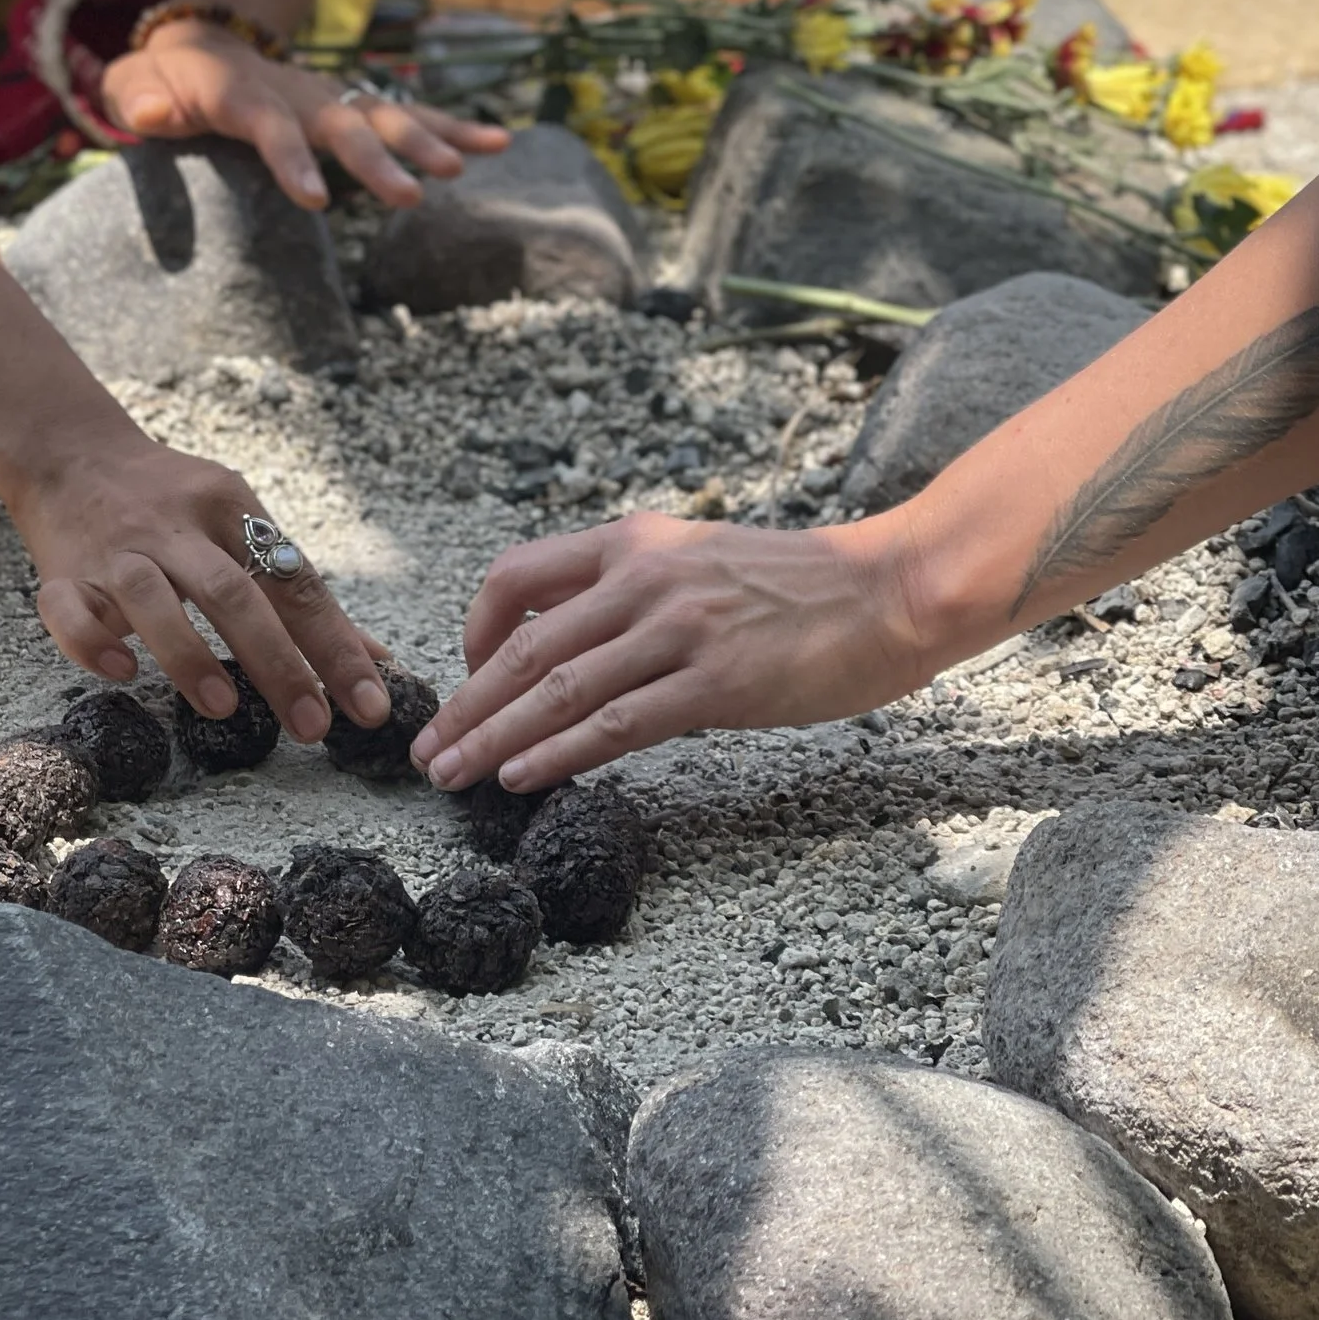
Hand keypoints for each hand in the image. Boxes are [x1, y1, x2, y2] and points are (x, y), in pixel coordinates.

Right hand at [0, 430, 390, 741]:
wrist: (70, 451)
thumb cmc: (171, 500)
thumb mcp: (239, 522)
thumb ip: (299, 591)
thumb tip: (375, 659)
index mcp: (229, 507)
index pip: (295, 583)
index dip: (336, 646)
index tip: (369, 704)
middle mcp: (174, 525)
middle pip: (232, 591)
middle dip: (278, 662)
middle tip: (311, 724)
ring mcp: (116, 549)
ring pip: (151, 598)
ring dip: (190, 654)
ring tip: (224, 707)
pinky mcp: (63, 574)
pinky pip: (70, 611)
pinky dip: (94, 644)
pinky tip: (122, 673)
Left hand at [103, 18, 509, 209]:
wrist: (209, 38)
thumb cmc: (167, 78)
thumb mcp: (138, 83)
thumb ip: (140, 97)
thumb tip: (153, 113)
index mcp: (244, 96)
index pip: (269, 128)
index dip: (290, 160)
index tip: (315, 198)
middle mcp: (299, 95)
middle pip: (344, 126)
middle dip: (378, 160)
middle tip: (412, 196)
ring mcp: (333, 98)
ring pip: (387, 117)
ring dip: (428, 140)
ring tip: (468, 165)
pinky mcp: (356, 108)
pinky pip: (410, 116)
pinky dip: (454, 127)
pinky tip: (498, 144)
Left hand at [408, 513, 935, 792]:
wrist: (891, 590)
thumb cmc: (801, 586)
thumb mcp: (699, 560)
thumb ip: (633, 589)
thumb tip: (570, 640)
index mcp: (633, 542)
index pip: (515, 575)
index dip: (474, 630)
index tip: (468, 679)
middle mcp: (644, 577)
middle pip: (523, 646)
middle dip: (465, 705)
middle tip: (427, 750)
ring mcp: (678, 630)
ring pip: (556, 690)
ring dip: (492, 739)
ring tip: (450, 775)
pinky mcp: (715, 684)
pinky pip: (614, 725)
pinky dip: (558, 754)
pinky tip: (521, 778)